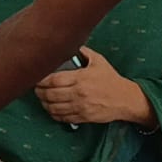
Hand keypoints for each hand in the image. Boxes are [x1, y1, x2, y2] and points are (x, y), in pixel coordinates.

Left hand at [34, 47, 153, 126]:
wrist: (126, 99)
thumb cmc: (111, 79)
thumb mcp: (99, 61)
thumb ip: (84, 52)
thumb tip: (70, 44)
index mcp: (81, 78)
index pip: (53, 80)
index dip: (41, 80)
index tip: (35, 76)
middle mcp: (79, 93)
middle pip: (50, 94)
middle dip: (39, 92)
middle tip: (35, 88)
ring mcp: (80, 107)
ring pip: (54, 107)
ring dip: (44, 103)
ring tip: (41, 98)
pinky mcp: (83, 117)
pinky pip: (62, 117)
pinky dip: (53, 113)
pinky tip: (51, 108)